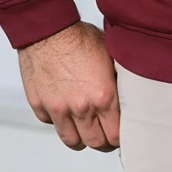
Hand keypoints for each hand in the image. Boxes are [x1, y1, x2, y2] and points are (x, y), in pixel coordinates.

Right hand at [17, 20, 119, 151]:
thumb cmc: (80, 37)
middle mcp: (81, 108)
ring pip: (72, 141)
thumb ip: (119, 81)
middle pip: (96, 143)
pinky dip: (60, 121)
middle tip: (105, 133)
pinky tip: (66, 108)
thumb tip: (131, 95)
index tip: (120, 130)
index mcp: (104, 96)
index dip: (120, 135)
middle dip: (103, 141)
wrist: (48, 29)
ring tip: (86, 128)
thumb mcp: (111, 55)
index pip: (116, 135)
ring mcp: (58, 109)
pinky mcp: (40, 106)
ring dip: (81, 137)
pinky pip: (52, 125)